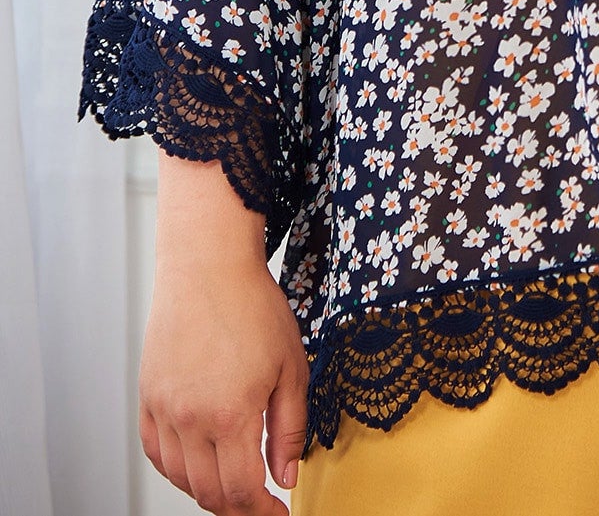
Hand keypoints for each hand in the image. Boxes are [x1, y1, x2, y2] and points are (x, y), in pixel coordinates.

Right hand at [140, 258, 309, 512]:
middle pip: (209, 492)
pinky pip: (156, 453)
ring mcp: (163, 410)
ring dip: (207, 490)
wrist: (208, 267)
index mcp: (230, 414)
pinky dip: (177, 468)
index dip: (261, 511)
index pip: (241, 490)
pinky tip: (198, 461)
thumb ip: (289, 428)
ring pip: (180, 478)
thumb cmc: (253, 308)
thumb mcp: (291, 367)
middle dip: (237, 506)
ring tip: (233, 480)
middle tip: (259, 502)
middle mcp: (190, 419)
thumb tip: (286, 477)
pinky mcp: (146, 398)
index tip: (278, 513)